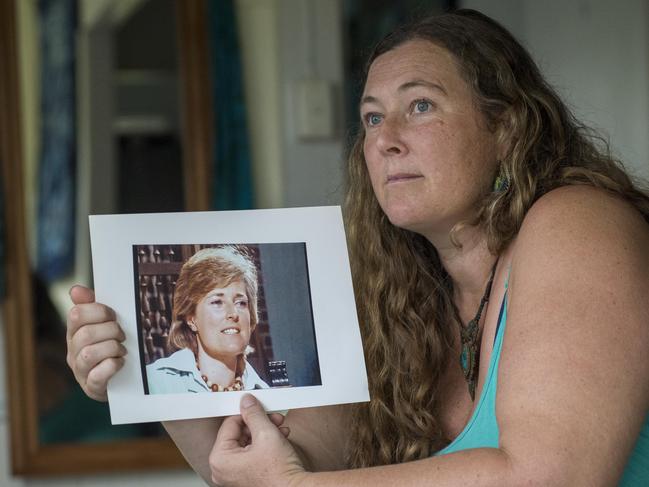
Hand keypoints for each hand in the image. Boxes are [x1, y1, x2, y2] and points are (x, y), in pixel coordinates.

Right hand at [66, 285, 126, 400]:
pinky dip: (112, 366)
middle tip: (123, 335)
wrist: (120, 379)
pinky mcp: (91, 387)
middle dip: (111, 331)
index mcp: (75, 332)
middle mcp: (73, 351)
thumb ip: (92, 305)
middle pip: (85, 334)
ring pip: (89, 354)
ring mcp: (80, 371)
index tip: (114, 316)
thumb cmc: (111, 345)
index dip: (99, 312)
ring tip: (122, 350)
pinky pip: (97, 375)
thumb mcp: (105, 323)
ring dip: (112, 349)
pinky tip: (120, 362)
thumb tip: (75, 290)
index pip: (76, 314)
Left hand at [210, 394, 307, 486]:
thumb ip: (254, 413)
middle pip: (239, 432)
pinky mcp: (247, 476)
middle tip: (273, 417)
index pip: (230, 423)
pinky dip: (266, 443)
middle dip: (260, 423)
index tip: (258, 407)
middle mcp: (223, 469)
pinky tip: (280, 438)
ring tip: (280, 428)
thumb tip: (246, 402)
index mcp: (220, 459)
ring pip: (248, 441)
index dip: (247, 413)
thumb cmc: (279, 473)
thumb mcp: (266, 433)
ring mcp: (235, 474)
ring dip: (266, 431)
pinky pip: (252, 453)